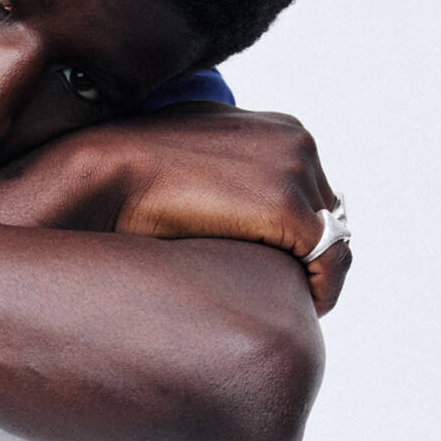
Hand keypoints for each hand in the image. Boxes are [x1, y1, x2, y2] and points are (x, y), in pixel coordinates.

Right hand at [0, 105, 350, 314]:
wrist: (105, 172)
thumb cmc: (131, 173)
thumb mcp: (185, 157)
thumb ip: (217, 172)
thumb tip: (209, 206)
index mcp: (279, 129)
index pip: (314, 193)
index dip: (300, 239)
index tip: (281, 273)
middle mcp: (298, 144)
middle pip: (332, 217)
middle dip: (312, 259)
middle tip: (289, 297)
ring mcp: (296, 174)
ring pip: (335, 243)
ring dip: (316, 280)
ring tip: (289, 310)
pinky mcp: (290, 209)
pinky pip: (327, 265)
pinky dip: (316, 292)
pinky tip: (289, 311)